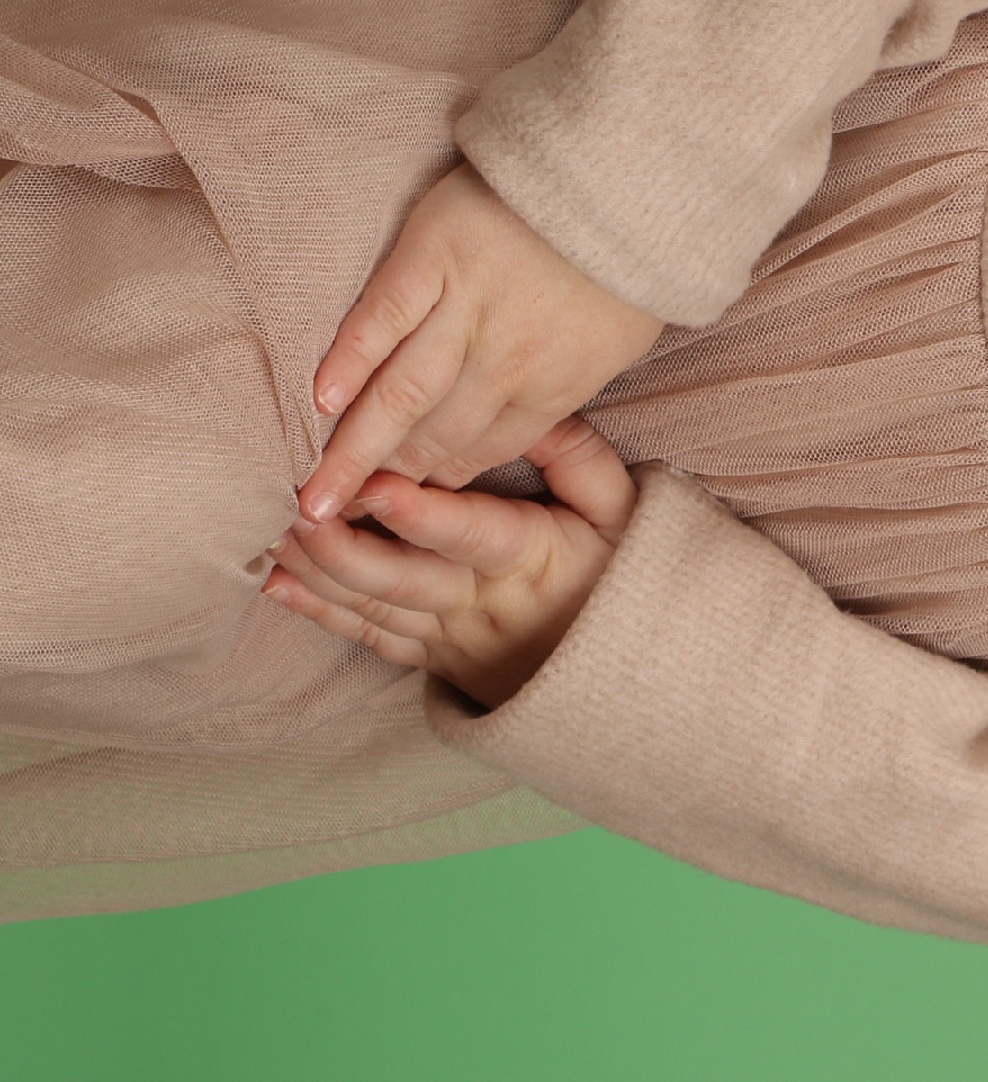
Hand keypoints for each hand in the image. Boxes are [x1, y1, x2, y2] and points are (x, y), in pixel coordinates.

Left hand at [266, 419, 636, 709]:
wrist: (614, 667)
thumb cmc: (613, 572)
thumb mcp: (620, 511)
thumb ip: (579, 458)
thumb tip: (533, 414)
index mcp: (528, 559)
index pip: (472, 536)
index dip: (422, 515)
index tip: (376, 484)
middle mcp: (478, 602)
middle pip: (401, 579)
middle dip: (343, 546)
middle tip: (296, 510)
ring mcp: (447, 633)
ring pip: (373, 606)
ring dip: (319, 571)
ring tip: (273, 531)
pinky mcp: (427, 653)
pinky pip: (366, 636)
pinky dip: (319, 612)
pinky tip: (278, 583)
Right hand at [300, 163, 662, 524]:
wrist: (621, 173)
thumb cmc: (627, 256)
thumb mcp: (621, 339)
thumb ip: (567, 383)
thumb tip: (526, 429)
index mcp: (559, 384)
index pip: (486, 451)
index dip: (438, 488)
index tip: (395, 517)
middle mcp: (508, 359)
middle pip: (437, 434)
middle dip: (387, 483)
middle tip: (335, 524)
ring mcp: (467, 308)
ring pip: (402, 393)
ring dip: (354, 449)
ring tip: (312, 497)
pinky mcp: (431, 256)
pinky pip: (380, 320)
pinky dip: (349, 361)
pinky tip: (321, 402)